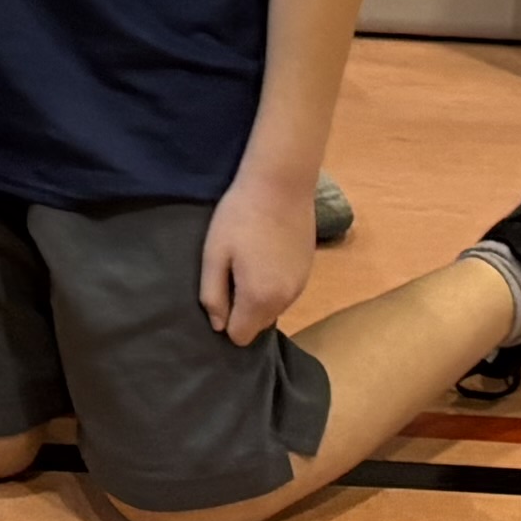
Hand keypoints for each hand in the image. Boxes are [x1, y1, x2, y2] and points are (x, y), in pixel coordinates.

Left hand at [198, 177, 324, 344]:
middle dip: (242, 311)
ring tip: (247, 261)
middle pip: (258, 325)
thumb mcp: (214, 254)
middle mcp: (285, 300)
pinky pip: (285, 293)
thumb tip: (218, 326)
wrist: (281, 184)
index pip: (240, 336)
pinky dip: (273, 284)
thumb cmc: (240, 217)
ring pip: (273, 309)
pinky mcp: (308, 271)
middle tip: (230, 275)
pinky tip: (265, 255)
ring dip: (259, 297)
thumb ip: (213, 295)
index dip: (225, 320)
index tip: (219, 293)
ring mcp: (300, 286)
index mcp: (259, 299)